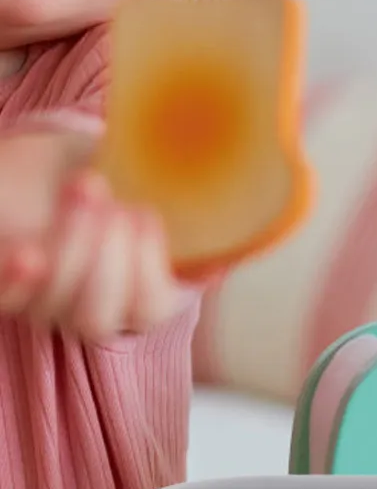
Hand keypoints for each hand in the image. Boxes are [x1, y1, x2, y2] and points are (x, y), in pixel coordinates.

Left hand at [0, 161, 186, 344]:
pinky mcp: (10, 286)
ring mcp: (47, 302)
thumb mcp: (159, 186)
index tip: (149, 215)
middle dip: (108, 263)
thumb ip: (194, 211)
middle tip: (119, 206)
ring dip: (72, 244)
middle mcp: (95, 309)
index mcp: (145, 295)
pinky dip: (20, 279)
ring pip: (54, 306)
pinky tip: (30, 253)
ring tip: (86, 184)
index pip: (150, 310)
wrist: (65, 168)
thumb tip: (242, 230)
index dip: (149, 272)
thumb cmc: (121, 177)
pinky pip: (10, 299)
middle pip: (97, 319)